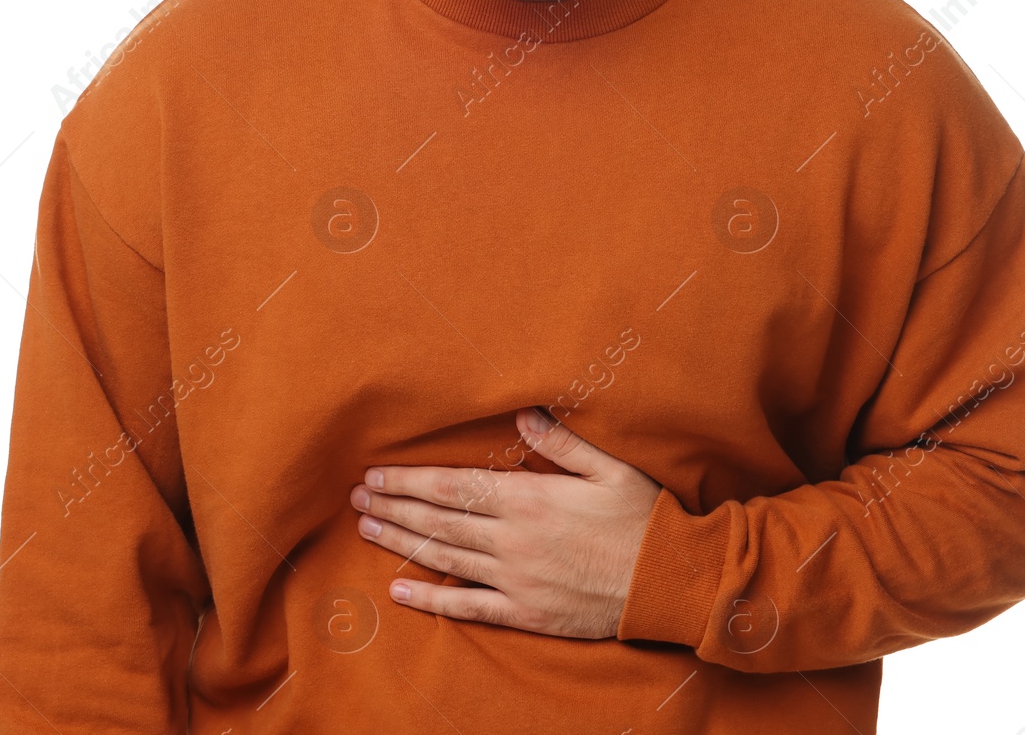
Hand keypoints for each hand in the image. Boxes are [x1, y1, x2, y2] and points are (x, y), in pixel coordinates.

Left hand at [350, 406, 661, 638]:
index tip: (378, 473)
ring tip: (368, 528)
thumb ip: (562, 441)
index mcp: (530, 499)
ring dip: (402, 542)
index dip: (412, 480)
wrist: (667, 582)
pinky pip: (468, 607)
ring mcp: (515, 580)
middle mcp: (513, 539)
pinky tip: (400, 592)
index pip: (455, 486)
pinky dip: (430, 599)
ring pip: (445, 558)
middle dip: (395, 505)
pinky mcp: (524, 613)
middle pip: (440, 520)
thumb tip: (524, 412)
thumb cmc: (642, 518)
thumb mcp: (609, 467)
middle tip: (357, 498)